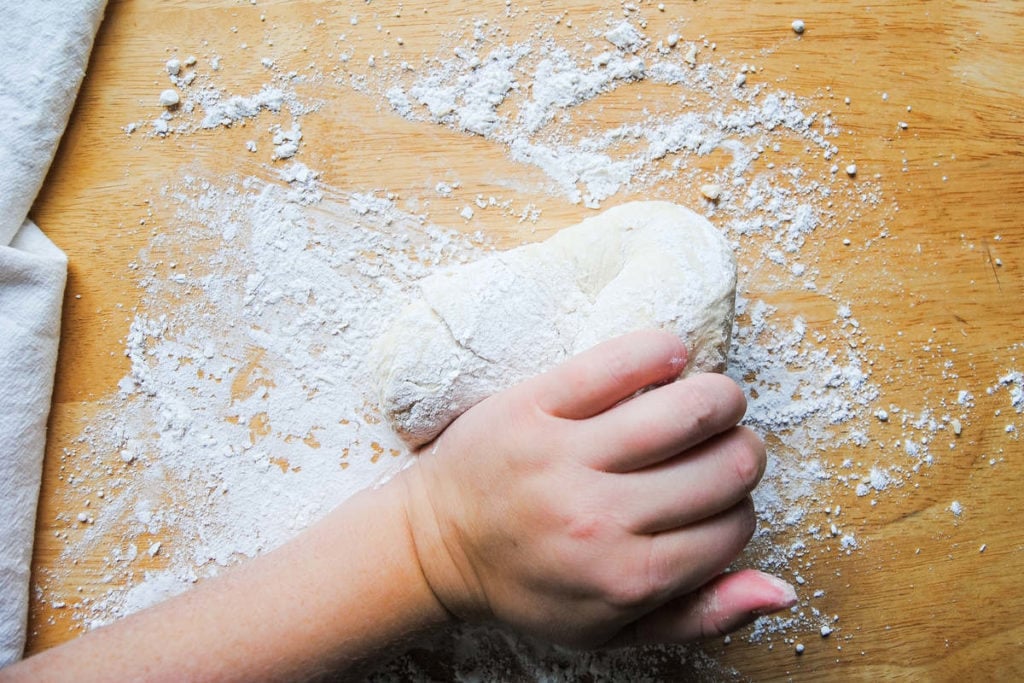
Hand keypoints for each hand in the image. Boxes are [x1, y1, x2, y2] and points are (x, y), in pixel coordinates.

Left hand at [399, 330, 795, 648]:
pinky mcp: (534, 404)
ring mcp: (565, 456)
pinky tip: (667, 359)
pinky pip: (621, 360)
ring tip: (706, 402)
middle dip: (740, 453)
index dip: (739, 508)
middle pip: (728, 465)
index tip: (715, 500)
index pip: (736, 525)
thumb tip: (782, 590)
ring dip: (720, 397)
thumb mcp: (613, 630)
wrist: (437, 544)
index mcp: (627, 577)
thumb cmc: (531, 586)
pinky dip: (662, 350)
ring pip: (692, 408)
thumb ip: (701, 615)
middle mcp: (601, 518)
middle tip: (716, 448)